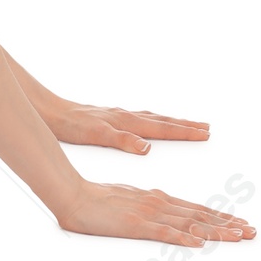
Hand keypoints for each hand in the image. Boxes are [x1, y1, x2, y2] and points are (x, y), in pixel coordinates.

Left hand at [42, 99, 209, 153]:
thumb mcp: (97, 135)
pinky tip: (153, 126)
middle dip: (185, 125)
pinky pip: (142, 119)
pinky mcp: (113, 119)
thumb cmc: (73, 125)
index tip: (205, 133)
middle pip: (162, 120)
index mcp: (127, 122)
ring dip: (172, 122)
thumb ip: (123, 140)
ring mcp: (120, 117)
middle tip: (206, 128)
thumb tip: (147, 148)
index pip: (162, 127)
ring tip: (188, 124)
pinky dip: (155, 122)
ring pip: (153, 118)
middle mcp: (127, 117)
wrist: (53, 112)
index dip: (184, 132)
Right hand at [55, 180, 254, 246]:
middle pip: (199, 216)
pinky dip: (183, 237)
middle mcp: (158, 204)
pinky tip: (198, 243)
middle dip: (228, 224)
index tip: (241, 224)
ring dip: (216, 230)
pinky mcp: (136, 225)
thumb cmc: (97, 200)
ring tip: (238, 236)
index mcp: (157, 199)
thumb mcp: (129, 203)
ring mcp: (148, 214)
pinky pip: (164, 233)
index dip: (220, 217)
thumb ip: (150, 210)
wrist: (73, 195)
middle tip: (253, 231)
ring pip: (189, 223)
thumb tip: (169, 219)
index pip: (195, 210)